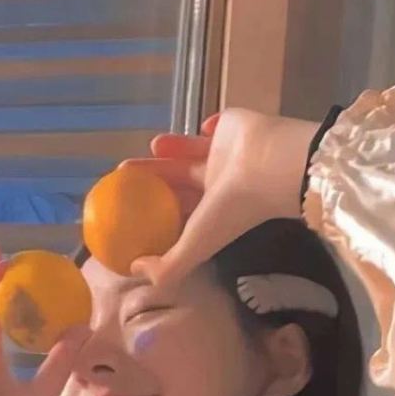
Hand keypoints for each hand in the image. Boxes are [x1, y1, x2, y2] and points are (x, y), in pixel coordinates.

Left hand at [122, 109, 317, 285]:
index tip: (131, 211)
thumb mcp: (195, 246)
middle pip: (180, 181)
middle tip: (126, 175)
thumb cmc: (233, 208)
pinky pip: (216, 127)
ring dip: (172, 151)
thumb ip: (167, 266)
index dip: (157, 214)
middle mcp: (218, 185)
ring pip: (193, 153)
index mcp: (210, 212)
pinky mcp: (233, 127)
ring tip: (152, 145)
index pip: (181, 214)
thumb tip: (134, 269)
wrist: (269, 167)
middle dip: (154, 179)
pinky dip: (206, 127)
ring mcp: (227, 156)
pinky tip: (197, 125)